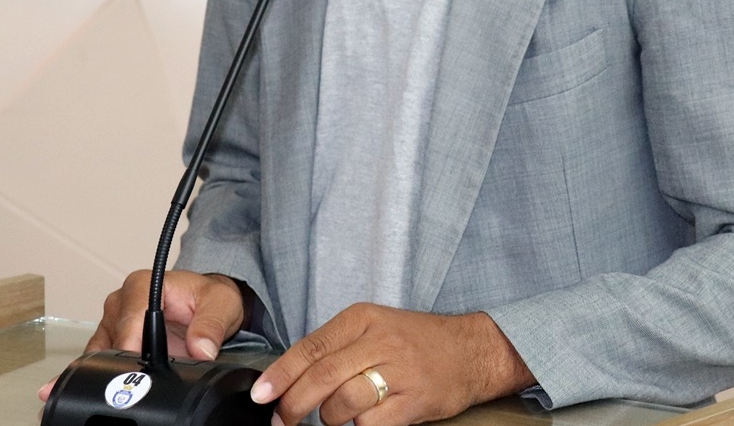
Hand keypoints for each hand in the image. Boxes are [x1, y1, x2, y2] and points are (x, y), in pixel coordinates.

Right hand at [37, 270, 245, 400]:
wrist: (206, 305)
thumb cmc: (208, 297)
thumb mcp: (220, 304)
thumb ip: (211, 325)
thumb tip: (201, 348)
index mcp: (143, 286)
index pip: (128, 318)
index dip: (131, 344)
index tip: (137, 367)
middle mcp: (122, 303)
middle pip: (111, 339)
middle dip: (118, 364)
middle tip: (124, 389)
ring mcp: (113, 323)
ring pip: (99, 353)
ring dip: (101, 372)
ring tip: (95, 394)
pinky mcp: (112, 341)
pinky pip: (98, 361)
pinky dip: (94, 376)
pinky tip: (79, 391)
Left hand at [249, 303, 533, 425]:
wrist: (472, 350)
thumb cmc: (417, 342)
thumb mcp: (375, 327)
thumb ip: (337, 347)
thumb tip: (290, 377)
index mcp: (363, 318)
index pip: (311, 347)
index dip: (281, 374)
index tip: (261, 395)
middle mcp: (379, 340)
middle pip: (322, 376)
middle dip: (294, 404)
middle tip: (281, 420)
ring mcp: (399, 370)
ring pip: (344, 402)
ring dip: (328, 419)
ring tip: (331, 420)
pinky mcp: (414, 401)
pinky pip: (372, 424)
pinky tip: (360, 424)